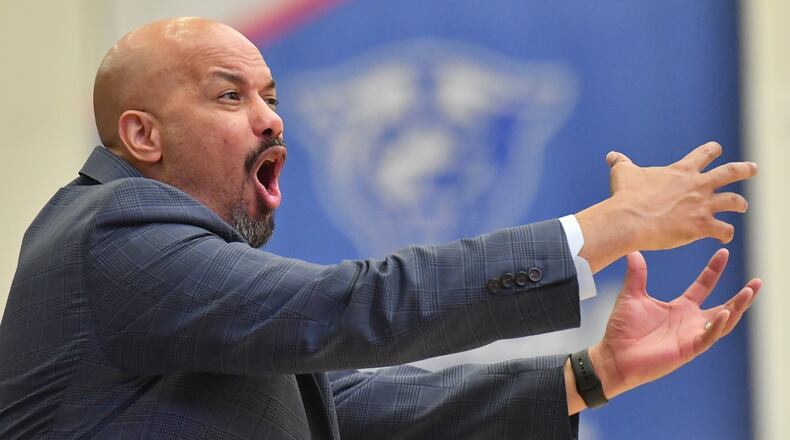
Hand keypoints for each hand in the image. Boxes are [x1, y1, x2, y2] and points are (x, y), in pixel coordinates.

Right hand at [576, 141, 757, 272]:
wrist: (629, 219)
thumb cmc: (625, 196)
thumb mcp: (623, 173)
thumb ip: (621, 163)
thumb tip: (611, 156)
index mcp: (682, 171)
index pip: (705, 153)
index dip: (712, 150)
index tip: (716, 149)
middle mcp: (697, 185)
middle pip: (730, 172)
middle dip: (744, 169)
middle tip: (752, 168)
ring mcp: (702, 206)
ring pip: (734, 201)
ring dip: (739, 203)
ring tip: (742, 206)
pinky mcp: (701, 226)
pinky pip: (723, 230)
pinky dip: (726, 233)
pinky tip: (723, 237)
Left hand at [588, 249, 760, 398]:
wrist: (612, 355)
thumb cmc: (622, 329)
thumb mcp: (632, 296)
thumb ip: (637, 275)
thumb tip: (634, 252)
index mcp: (680, 308)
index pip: (703, 286)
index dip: (714, 270)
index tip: (724, 252)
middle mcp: (690, 321)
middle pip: (724, 306)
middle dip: (742, 296)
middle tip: (757, 282)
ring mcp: (690, 336)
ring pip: (722, 323)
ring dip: (737, 309)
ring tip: (749, 292)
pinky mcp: (687, 350)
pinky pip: (707, 338)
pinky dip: (716, 326)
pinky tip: (723, 313)